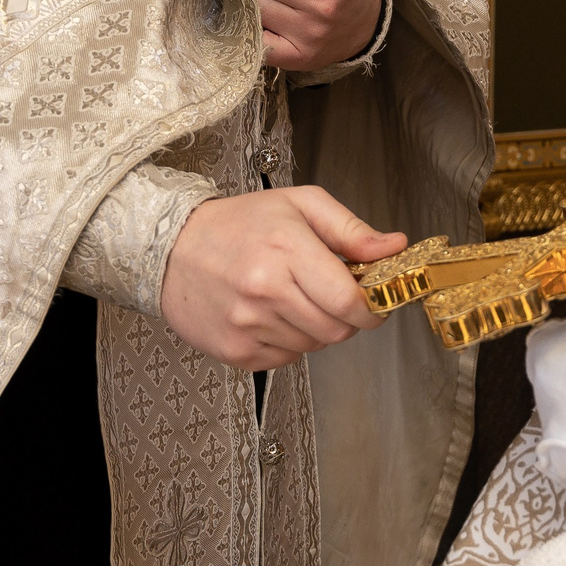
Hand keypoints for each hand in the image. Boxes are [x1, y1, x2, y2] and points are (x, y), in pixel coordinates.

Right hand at [159, 185, 407, 369]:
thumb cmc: (238, 223)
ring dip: (315, 328)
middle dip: (345, 317)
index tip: (372, 301)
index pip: (348, 300)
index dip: (370, 307)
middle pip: (336, 330)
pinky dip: (288, 342)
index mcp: (285, 249)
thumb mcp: (299, 206)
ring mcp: (247, 325)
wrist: (170, 247)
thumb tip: (395, 247)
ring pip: (313, 346)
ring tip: (292, 298)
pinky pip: (286, 359)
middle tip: (332, 297)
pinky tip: (270, 315)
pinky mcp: (235, 351)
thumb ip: (351, 230)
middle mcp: (265, 290)